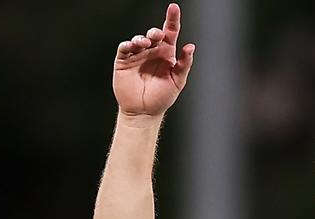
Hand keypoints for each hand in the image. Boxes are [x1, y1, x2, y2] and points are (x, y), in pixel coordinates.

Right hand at [113, 3, 195, 117]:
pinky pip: (125, 48)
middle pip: (154, 34)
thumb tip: (190, 46)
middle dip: (155, 32)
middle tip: (157, 35)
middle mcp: (152, 52)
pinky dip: (128, 44)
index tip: (174, 8)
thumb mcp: (177, 81)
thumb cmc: (162, 97)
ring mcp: (137, 56)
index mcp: (166, 54)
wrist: (144, 112)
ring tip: (145, 43)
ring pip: (139, 39)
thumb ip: (184, 63)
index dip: (172, 19)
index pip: (170, 32)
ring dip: (142, 38)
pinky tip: (132, 46)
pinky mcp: (124, 61)